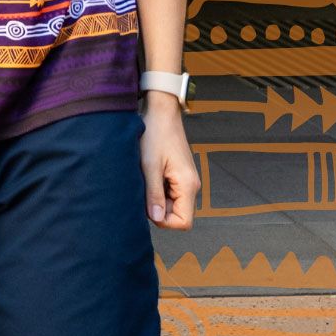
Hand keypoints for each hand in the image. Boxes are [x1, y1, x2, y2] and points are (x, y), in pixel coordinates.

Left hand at [140, 98, 197, 230]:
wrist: (161, 113)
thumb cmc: (155, 135)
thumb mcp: (149, 166)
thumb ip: (154, 194)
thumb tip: (157, 219)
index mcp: (188, 185)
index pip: (184, 222)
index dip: (165, 222)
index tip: (148, 206)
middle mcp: (192, 185)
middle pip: (177, 214)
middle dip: (158, 208)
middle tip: (144, 188)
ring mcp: (186, 180)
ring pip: (172, 204)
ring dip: (157, 197)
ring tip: (146, 178)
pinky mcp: (179, 175)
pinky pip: (170, 192)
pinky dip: (158, 188)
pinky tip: (149, 174)